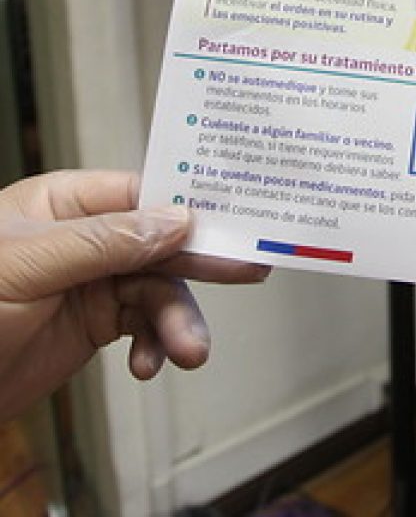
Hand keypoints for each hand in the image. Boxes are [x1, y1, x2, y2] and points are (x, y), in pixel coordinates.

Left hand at [0, 169, 268, 420]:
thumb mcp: (25, 267)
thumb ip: (104, 241)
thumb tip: (176, 219)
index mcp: (65, 202)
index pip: (141, 193)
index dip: (188, 207)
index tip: (230, 223)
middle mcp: (85, 236)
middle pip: (160, 241)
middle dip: (198, 263)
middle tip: (248, 270)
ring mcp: (91, 280)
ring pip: (158, 288)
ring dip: (177, 320)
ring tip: (187, 351)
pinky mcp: (94, 322)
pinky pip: (143, 323)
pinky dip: (154, 343)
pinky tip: (147, 363)